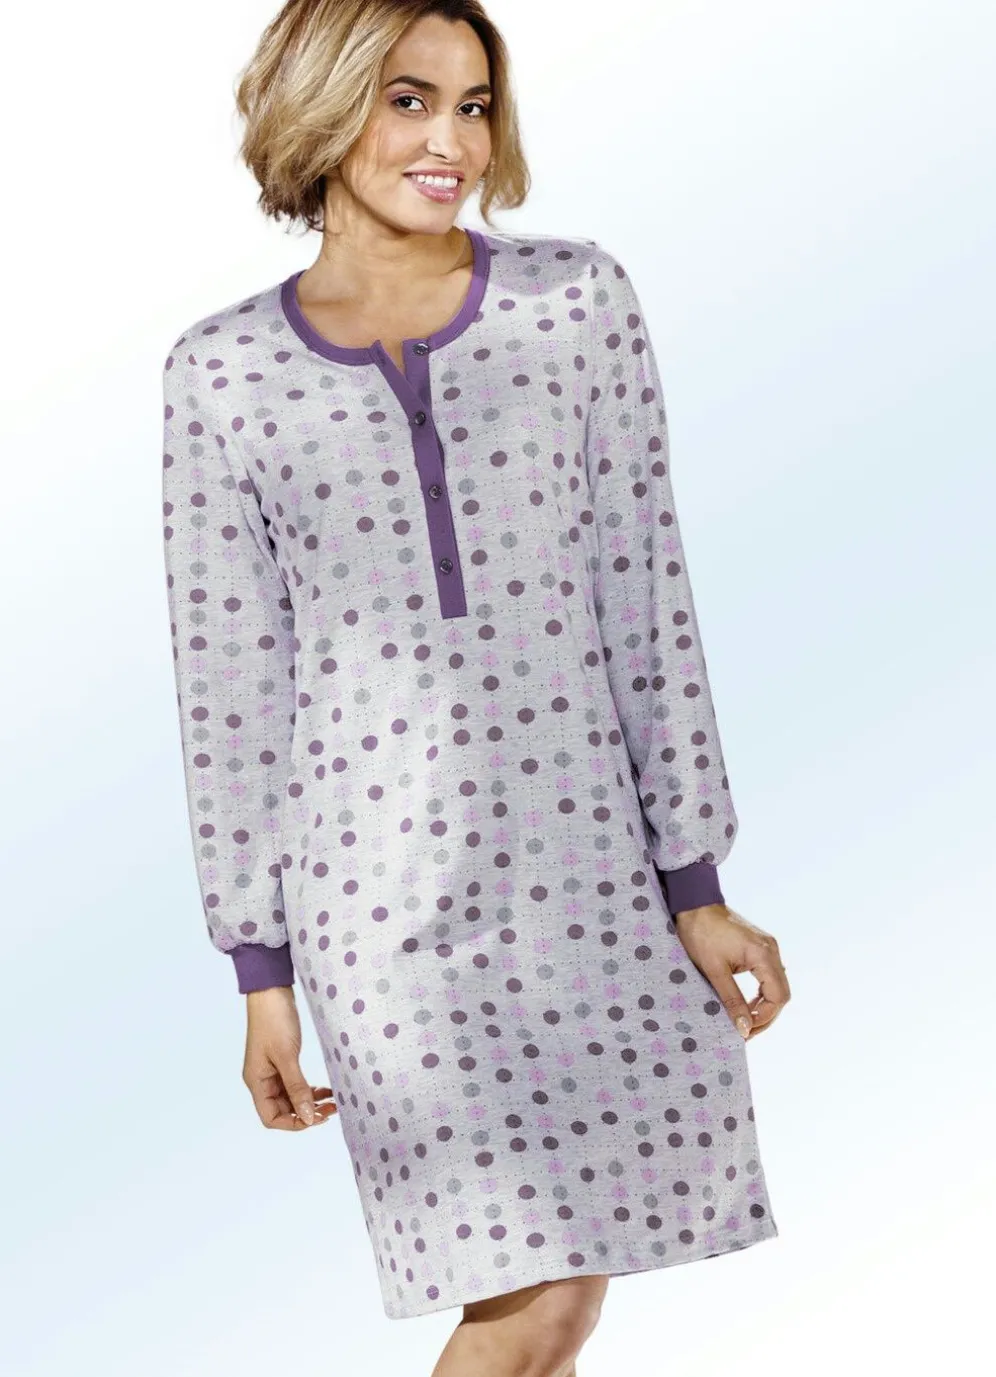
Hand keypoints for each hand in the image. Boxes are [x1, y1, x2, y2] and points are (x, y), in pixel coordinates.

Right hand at [242, 986, 337, 1129]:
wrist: (272, 990)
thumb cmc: (274, 1020)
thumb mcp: (287, 1056)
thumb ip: (297, 1088)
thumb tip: (308, 1117)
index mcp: (257, 1082)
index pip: (271, 1118)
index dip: (293, 1124)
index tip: (316, 1119)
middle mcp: (262, 1080)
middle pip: (283, 1110)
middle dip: (306, 1113)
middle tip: (331, 1111)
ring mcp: (272, 1070)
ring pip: (291, 1097)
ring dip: (310, 1102)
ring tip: (333, 1102)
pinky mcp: (282, 1060)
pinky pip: (296, 1083)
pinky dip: (310, 1088)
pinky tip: (326, 1089)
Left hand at [673, 903, 789, 1040]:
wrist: (694, 905)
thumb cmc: (700, 934)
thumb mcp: (714, 970)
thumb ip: (732, 1000)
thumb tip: (744, 1029)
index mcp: (763, 954)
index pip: (778, 996)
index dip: (764, 1018)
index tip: (745, 1032)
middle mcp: (772, 950)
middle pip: (781, 994)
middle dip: (765, 1016)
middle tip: (745, 1032)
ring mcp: (768, 948)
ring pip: (776, 987)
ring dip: (763, 1007)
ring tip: (744, 1022)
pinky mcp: (760, 948)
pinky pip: (768, 976)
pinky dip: (760, 994)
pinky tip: (747, 1005)